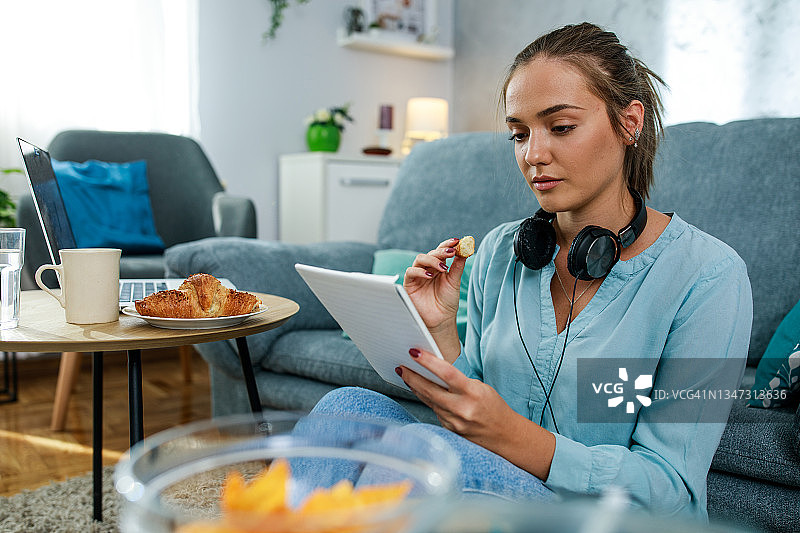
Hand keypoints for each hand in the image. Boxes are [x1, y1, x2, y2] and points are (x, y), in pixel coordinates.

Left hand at [396, 347, 513, 443]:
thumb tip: (435, 372)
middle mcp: (462, 409)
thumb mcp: (481, 388)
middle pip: (430, 390)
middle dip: (412, 376)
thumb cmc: (494, 407)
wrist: (504, 436)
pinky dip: (427, 399)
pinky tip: (421, 391)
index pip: (447, 374)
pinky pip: (434, 411)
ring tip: (406, 375)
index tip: (414, 352)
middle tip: (401, 366)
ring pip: (429, 401)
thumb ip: (458, 381)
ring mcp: (454, 422)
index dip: (428, 362)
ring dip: (416, 387)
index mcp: (473, 394)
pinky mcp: (449, 430)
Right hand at [403, 238, 466, 333]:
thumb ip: (458, 266)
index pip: (441, 251)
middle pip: (431, 253)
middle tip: (452, 252)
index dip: (448, 244)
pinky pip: (411, 272)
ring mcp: (418, 275)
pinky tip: (430, 275)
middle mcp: (428, 269)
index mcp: (439, 266)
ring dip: (432, 260)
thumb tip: (465, 249)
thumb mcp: (454, 282)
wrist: (441, 320)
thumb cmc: (447, 302)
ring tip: (443, 267)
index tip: (457, 241)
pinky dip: (419, 271)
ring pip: (420, 259)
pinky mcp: (409, 283)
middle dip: (441, 251)